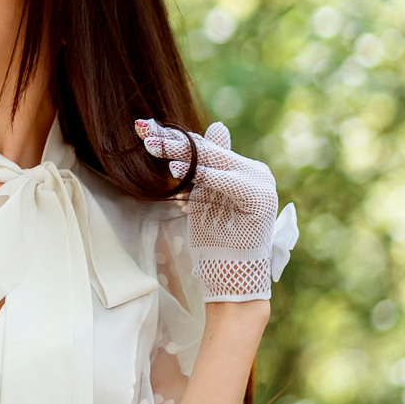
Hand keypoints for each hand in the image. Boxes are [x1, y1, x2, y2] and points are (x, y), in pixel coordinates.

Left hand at [134, 119, 296, 302]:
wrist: (232, 278)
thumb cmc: (215, 241)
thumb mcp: (203, 198)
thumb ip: (205, 166)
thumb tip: (216, 125)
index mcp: (245, 170)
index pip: (205, 147)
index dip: (174, 137)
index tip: (144, 127)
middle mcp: (257, 172)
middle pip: (208, 151)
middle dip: (172, 141)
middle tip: (142, 131)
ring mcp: (261, 184)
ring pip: (214, 161)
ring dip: (180, 152)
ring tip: (152, 146)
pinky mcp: (260, 199)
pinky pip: (226, 181)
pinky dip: (202, 175)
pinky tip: (177, 170)